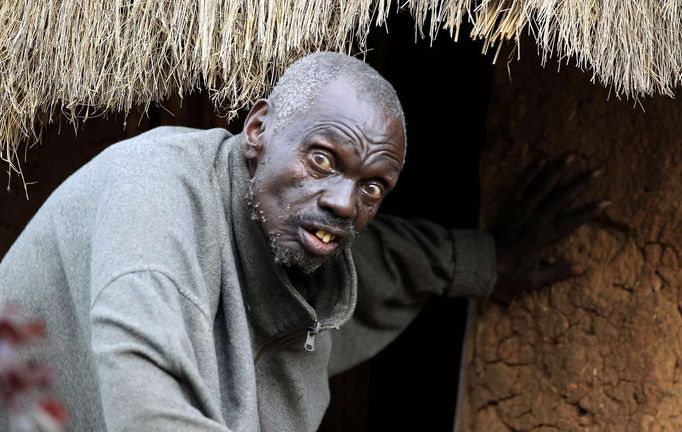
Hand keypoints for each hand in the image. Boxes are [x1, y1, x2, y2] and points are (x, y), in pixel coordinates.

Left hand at [489, 153, 610, 303]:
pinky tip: (541, 160)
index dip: (591, 211)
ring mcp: (522, 209)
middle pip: (563, 196)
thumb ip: (558, 271)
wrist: (480, 262)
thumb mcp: (534, 278)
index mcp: (546, 236)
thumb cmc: (507, 273)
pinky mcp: (509, 204)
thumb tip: (582, 268)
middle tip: (598, 168)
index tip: (607, 201)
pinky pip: (521, 185)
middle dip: (582, 182)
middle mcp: (537, 218)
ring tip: (571, 154)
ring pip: (544, 185)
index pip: (574, 220)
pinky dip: (531, 172)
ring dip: (558, 169)